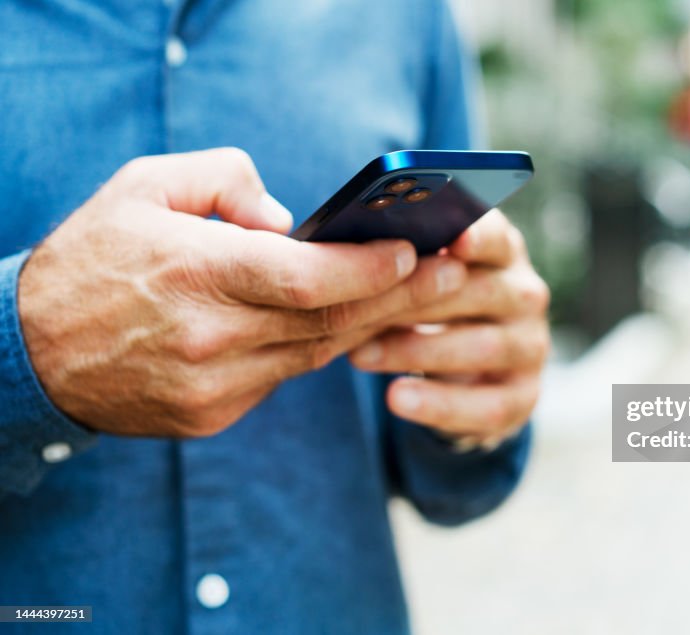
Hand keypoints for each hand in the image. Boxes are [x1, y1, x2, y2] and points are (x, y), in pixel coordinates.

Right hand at [19, 148, 466, 437]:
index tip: (415, 251)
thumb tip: (290, 220)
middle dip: (400, 298)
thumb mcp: (144, 186)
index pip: (304, 278)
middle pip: (327, 322)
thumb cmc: (93, 258)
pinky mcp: (211, 416)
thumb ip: (224, 181)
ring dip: (371, 325)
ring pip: (314, 354)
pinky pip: (282, 378)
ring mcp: (212, 387)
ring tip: (419, 296)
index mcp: (193, 272)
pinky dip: (316, 348)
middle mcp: (209, 337)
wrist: (29, 353)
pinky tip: (350, 325)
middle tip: (455, 274)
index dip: (368, 270)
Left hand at [350, 210, 549, 447]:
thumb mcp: (420, 279)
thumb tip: (355, 251)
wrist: (461, 377)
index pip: (496, 238)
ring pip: (483, 348)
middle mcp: (525, 295)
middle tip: (359, 308)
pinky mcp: (524, 395)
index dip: (477, 237)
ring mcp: (530, 346)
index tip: (451, 241)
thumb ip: (405, 261)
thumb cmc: (429, 308)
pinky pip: (488, 404)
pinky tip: (397, 398)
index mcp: (502, 253)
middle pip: (482, 291)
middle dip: (418, 301)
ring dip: (417, 352)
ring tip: (360, 356)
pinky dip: (439, 404)